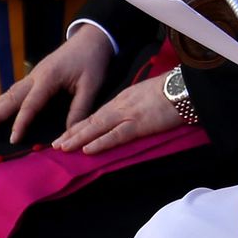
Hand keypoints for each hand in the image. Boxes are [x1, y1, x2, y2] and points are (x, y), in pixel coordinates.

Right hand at [0, 24, 111, 142]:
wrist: (91, 39)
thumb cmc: (92, 61)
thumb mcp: (91, 85)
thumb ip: (80, 109)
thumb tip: (69, 133)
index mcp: (48, 78)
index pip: (31, 104)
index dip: (21, 122)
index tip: (12, 139)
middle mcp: (35, 76)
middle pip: (10, 97)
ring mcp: (33, 75)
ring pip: (8, 93)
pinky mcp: (35, 76)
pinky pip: (14, 90)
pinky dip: (1, 101)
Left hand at [52, 76, 185, 154]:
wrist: (182, 88)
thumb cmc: (169, 93)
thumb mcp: (145, 97)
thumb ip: (133, 108)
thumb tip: (126, 120)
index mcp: (122, 100)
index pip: (96, 115)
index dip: (79, 126)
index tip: (66, 135)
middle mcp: (120, 107)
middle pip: (91, 121)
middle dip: (72, 133)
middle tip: (55, 144)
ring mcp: (128, 115)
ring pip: (97, 128)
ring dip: (78, 138)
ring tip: (62, 148)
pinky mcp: (138, 125)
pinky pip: (115, 136)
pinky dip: (100, 143)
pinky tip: (87, 149)